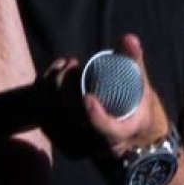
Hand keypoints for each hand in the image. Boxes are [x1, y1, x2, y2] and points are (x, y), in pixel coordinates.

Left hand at [43, 35, 169, 159]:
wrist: (127, 129)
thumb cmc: (135, 103)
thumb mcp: (140, 84)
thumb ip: (134, 61)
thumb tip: (129, 38)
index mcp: (121, 133)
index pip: (108, 131)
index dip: (97, 118)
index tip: (88, 97)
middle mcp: (99, 144)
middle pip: (74, 120)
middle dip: (66, 87)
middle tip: (72, 65)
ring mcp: (80, 145)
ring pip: (56, 119)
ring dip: (52, 88)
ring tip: (63, 66)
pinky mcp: (63, 143)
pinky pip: (45, 120)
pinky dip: (43, 95)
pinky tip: (50, 75)